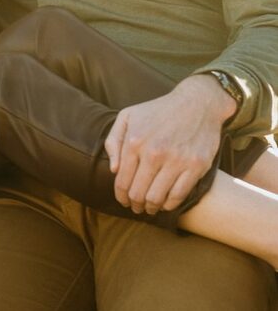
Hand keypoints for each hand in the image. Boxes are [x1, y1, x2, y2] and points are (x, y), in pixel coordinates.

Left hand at [103, 75, 232, 214]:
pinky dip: (169, 205)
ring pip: (157, 198)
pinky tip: (165, 203)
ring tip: (150, 207)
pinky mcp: (196, 166)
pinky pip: (179, 195)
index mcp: (134, 141)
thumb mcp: (128, 116)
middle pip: (138, 193)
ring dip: (151, 207)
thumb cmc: (158, 111)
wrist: (197, 103)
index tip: (123, 201)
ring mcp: (176, 160)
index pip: (122, 181)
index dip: (121, 196)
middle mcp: (154, 152)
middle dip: (135, 204)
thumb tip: (113, 169)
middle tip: (136, 207)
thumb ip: (113, 141)